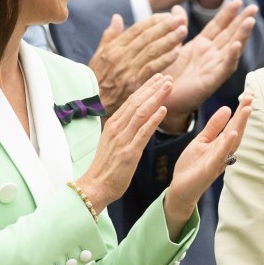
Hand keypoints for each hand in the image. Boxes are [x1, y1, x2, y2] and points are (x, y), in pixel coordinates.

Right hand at [75, 74, 173, 213]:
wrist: (95, 187)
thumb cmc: (105, 167)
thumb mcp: (112, 142)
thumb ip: (123, 130)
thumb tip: (135, 119)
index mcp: (113, 125)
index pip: (131, 101)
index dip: (146, 88)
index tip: (158, 79)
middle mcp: (116, 128)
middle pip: (137, 102)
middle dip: (153, 88)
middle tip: (167, 78)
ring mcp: (122, 140)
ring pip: (141, 113)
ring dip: (156, 98)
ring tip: (169, 87)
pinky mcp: (129, 153)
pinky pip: (143, 133)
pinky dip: (153, 120)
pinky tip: (163, 110)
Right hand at [87, 9, 187, 114]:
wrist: (93, 103)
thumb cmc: (96, 78)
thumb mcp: (99, 55)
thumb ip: (110, 35)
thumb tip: (117, 17)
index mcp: (114, 48)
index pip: (136, 30)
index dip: (153, 22)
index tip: (167, 15)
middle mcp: (121, 56)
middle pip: (147, 38)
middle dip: (165, 27)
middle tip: (180, 19)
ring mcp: (128, 70)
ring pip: (152, 51)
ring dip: (169, 40)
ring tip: (183, 31)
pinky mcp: (134, 83)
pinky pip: (152, 68)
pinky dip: (165, 60)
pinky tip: (177, 52)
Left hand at [160, 0, 257, 130]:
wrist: (161, 99)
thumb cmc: (167, 75)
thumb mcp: (171, 47)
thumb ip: (177, 28)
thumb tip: (176, 9)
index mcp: (201, 46)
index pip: (217, 26)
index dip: (227, 14)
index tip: (237, 1)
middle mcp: (210, 55)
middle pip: (229, 34)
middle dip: (242, 21)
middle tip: (254, 7)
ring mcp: (213, 68)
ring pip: (231, 48)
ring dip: (241, 35)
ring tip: (250, 21)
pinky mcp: (211, 81)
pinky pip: (223, 68)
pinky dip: (231, 57)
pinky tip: (237, 46)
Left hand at [163, 92, 253, 236]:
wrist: (180, 188)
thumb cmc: (192, 166)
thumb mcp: (201, 141)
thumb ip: (213, 127)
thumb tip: (227, 108)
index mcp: (221, 144)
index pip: (233, 124)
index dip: (241, 110)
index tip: (249, 96)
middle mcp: (223, 152)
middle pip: (237, 130)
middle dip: (244, 115)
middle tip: (252, 98)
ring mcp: (218, 161)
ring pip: (232, 142)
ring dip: (240, 126)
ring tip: (246, 110)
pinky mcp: (210, 170)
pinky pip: (220, 156)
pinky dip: (227, 145)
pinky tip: (232, 134)